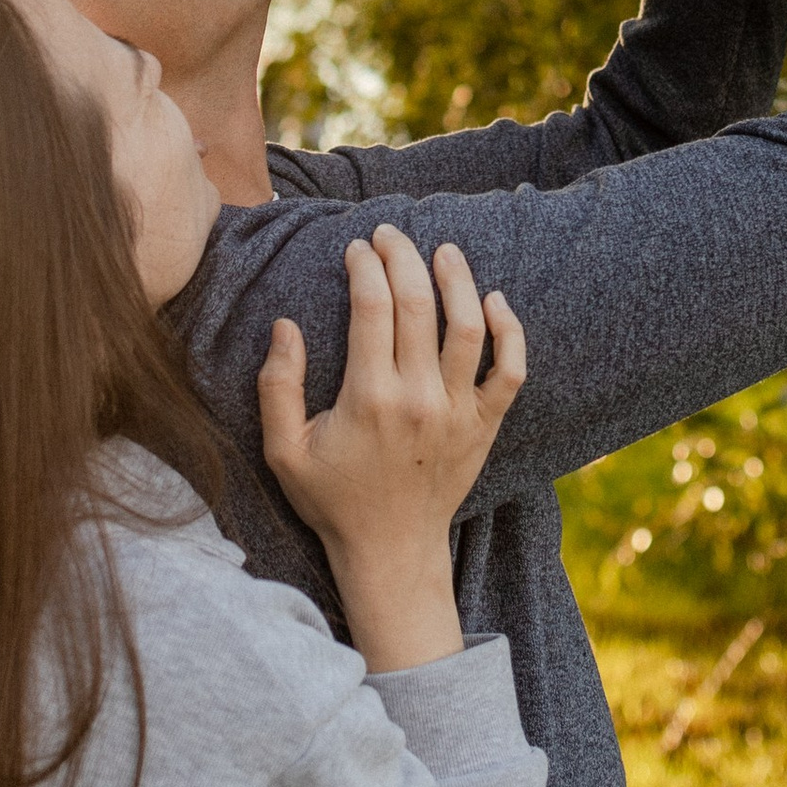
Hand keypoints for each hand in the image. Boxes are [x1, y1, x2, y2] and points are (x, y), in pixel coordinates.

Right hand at [257, 229, 525, 669]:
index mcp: (368, 398)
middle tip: (391, 234)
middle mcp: (418, 399)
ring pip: (468, 327)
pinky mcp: (485, 426)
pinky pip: (510, 371)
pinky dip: (510, 332)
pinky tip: (494, 301)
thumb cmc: (333, 500)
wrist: (390, 552)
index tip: (356, 248)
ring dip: (458, 279)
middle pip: (419, 304)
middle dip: (403, 257)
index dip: (365, 267)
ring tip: (444, 251)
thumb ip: (277, 387)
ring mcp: (457, 412)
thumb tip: (284, 325)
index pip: (372, 308)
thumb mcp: (283, 452)